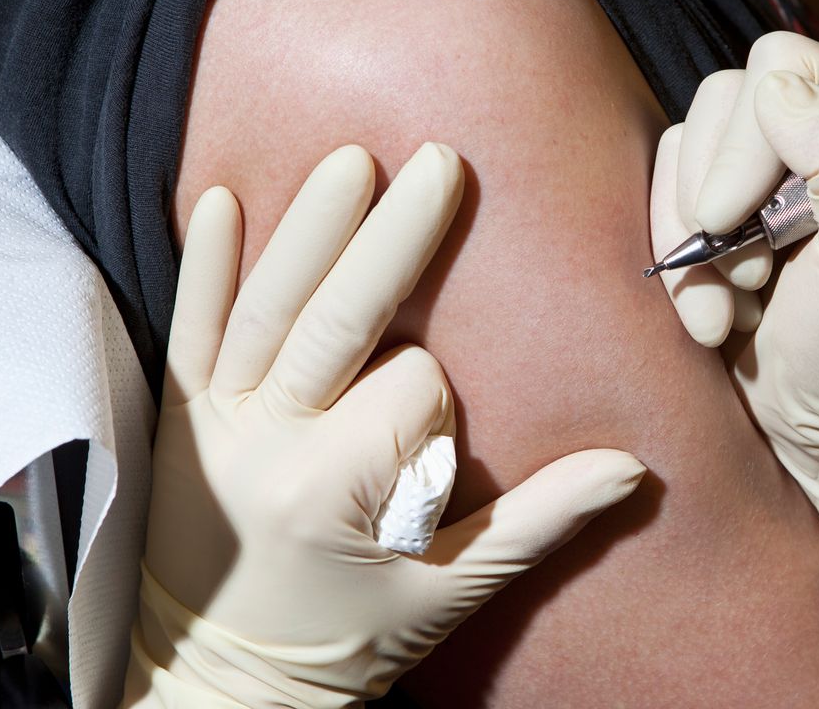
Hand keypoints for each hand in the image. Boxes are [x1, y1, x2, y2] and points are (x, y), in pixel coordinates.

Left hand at [122, 144, 645, 706]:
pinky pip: (189, 330)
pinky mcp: (186, 418)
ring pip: (268, 308)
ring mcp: (219, 425)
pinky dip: (203, 266)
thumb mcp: (450, 593)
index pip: (413, 388)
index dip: (439, 401)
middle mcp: (271, 444)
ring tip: (355, 162)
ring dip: (313, 229)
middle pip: (342, 317)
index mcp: (338, 489)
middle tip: (440, 162)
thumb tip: (632, 468)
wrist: (223, 682)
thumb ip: (540, 523)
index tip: (436, 450)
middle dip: (396, 238)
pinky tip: (221, 201)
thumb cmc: (344, 642)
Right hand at [651, 32, 818, 585]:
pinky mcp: (715, 208)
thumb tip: (776, 94)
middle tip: (755, 271)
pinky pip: (660, 196)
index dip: (753, 143)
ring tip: (737, 299)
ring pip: (682, 149)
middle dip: (722, 199)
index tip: (759, 221)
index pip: (782, 68)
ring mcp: (761, 171)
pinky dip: (676, 264)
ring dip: (695, 242)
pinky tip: (714, 312)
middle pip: (723, 102)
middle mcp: (818, 133)